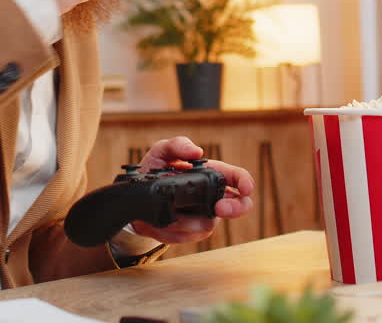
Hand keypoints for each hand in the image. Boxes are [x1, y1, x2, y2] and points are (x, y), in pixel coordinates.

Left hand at [128, 136, 255, 244]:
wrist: (136, 196)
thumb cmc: (154, 169)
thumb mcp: (161, 152)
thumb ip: (177, 145)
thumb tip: (196, 152)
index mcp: (211, 174)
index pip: (237, 177)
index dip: (246, 182)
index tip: (246, 188)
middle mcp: (212, 196)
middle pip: (240, 206)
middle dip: (234, 208)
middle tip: (218, 208)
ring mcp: (203, 216)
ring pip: (207, 225)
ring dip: (186, 221)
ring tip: (168, 210)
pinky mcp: (190, 233)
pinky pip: (186, 237)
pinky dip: (171, 230)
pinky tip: (160, 220)